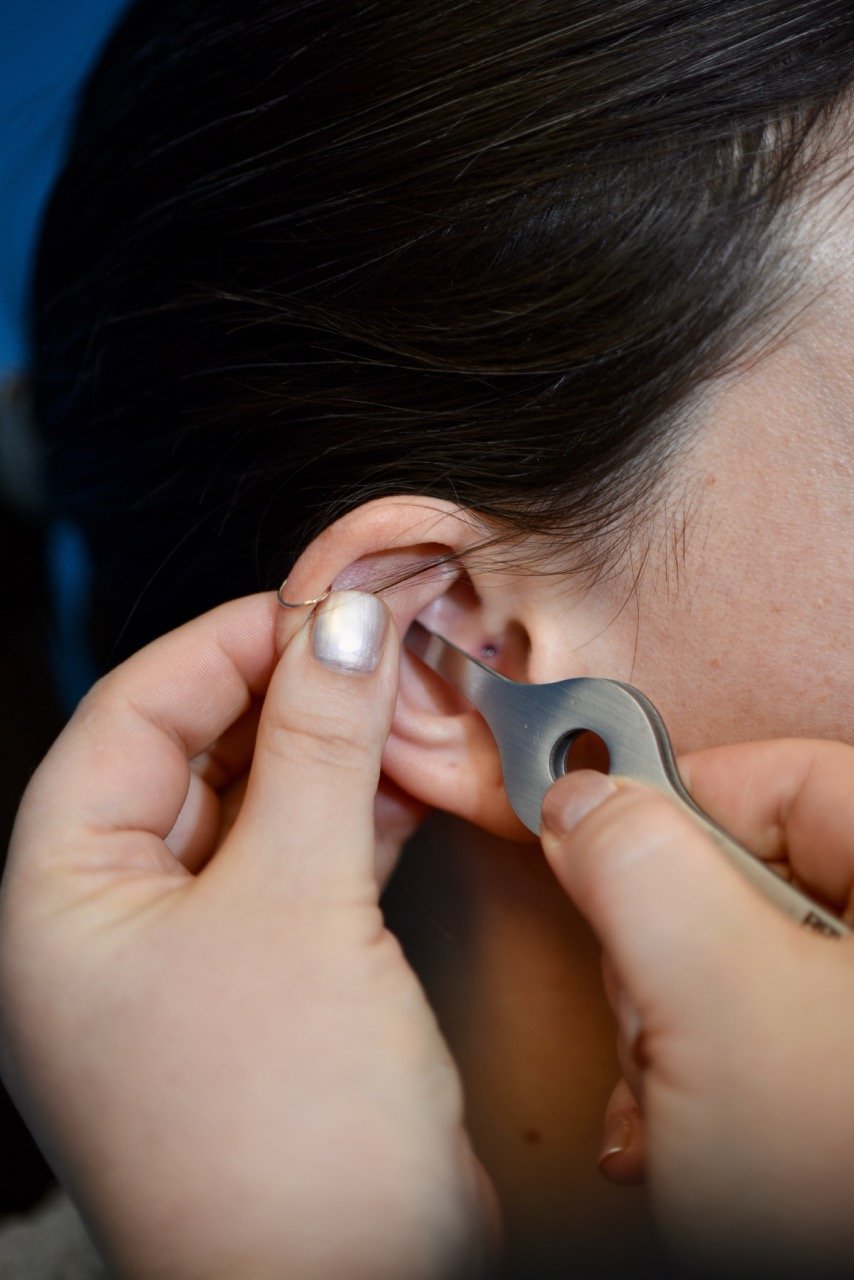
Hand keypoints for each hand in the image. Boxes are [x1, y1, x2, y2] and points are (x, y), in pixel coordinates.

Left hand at [0, 591, 496, 1279]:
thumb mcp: (297, 904)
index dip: (224, 645)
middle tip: (370, 643)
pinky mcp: (266, 989)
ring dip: (325, 751)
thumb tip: (342, 625)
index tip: (317, 606)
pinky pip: (297, 865)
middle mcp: (109, 928)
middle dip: (283, 694)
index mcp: (59, 901)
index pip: (128, 715)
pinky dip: (351, 815)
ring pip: (251, 809)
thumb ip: (319, 747)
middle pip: (189, 756)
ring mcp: (189, 961)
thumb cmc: (279, 1141)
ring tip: (397, 699)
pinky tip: (406, 781)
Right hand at [540, 740, 853, 1275]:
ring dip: (661, 1031)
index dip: (677, 795)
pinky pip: (742, 1034)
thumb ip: (638, 868)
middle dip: (661, 951)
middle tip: (654, 1009)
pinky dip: (684, 1079)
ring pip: (725, 964)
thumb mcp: (713, 1000)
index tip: (596, 838)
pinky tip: (669, 1130)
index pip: (784, 775)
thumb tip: (581, 803)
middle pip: (744, 873)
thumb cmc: (840, 1191)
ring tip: (668, 1095)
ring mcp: (852, 1019)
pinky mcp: (827, 1082)